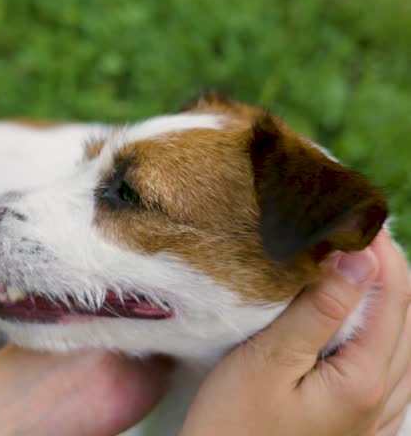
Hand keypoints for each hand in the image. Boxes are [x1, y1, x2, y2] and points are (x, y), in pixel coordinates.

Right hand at [180, 231, 410, 434]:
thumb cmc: (233, 428)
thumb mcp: (267, 362)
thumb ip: (317, 312)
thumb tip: (356, 260)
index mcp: (367, 379)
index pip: (394, 295)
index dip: (378, 247)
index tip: (350, 211)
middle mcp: (384, 399)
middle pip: (408, 316)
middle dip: (388, 267)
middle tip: (351, 230)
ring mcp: (376, 417)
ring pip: (405, 343)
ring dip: (387, 298)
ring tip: (354, 264)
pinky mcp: (359, 426)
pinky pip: (392, 370)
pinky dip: (383, 332)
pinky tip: (357, 323)